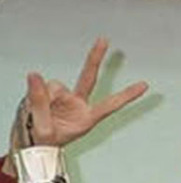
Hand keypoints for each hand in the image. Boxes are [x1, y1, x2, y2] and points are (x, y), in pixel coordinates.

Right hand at [21, 38, 146, 148]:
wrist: (33, 142)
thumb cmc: (44, 141)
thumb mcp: (43, 127)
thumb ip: (39, 102)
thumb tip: (35, 75)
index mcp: (87, 118)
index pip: (110, 104)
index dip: (127, 95)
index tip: (144, 85)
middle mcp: (79, 104)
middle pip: (88, 77)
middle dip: (95, 57)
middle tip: (104, 39)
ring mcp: (65, 96)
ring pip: (55, 85)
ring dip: (43, 97)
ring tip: (37, 115)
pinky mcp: (52, 92)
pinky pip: (42, 86)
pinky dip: (36, 93)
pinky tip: (34, 106)